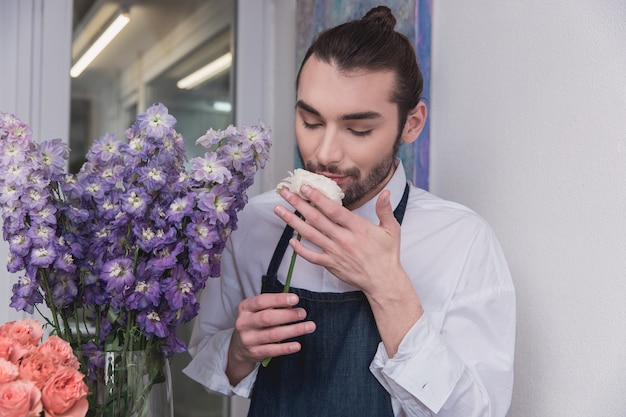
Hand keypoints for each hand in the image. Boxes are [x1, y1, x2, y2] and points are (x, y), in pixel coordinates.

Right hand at [226, 293, 315, 384]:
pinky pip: (273, 350)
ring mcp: (248, 339)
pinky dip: (286, 348)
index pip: (262, 301)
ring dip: (294, 330)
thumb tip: (292, 303)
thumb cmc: (255, 322)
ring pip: (273, 335)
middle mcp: (244, 323)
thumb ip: (273, 305)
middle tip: (302, 313)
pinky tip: (297, 345)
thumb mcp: (258, 310)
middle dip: (288, 315)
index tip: (295, 299)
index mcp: (245, 307)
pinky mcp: (254, 353)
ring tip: (309, 326)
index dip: (279, 299)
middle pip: (267, 318)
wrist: (240, 345)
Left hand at [275, 185, 403, 294]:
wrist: (383, 282)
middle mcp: (343, 239)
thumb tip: (386, 193)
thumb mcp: (391, 230)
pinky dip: (300, 249)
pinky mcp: (331, 265)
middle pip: (316, 218)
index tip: (305, 187)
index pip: (333, 209)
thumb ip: (385, 210)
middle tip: (285, 192)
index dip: (317, 197)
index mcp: (357, 227)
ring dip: (292, 222)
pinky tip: (290, 241)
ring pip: (310, 234)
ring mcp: (335, 253)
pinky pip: (311, 256)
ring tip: (279, 210)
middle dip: (298, 204)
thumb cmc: (387, 254)